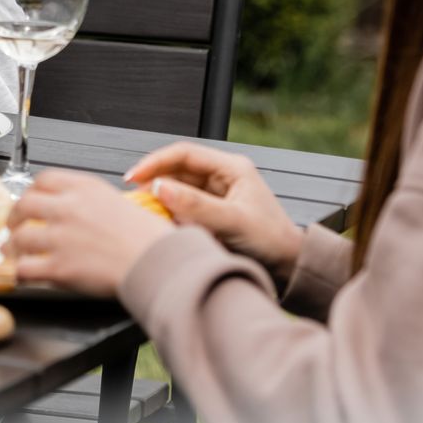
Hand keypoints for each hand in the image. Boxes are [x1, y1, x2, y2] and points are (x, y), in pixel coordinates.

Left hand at [7, 170, 175, 296]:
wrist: (157, 261)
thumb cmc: (150, 237)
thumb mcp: (121, 202)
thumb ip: (94, 202)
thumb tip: (81, 211)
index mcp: (85, 188)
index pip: (43, 179)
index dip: (31, 191)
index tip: (30, 200)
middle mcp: (68, 208)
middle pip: (24, 204)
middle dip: (14, 216)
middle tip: (14, 226)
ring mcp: (61, 237)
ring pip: (19, 237)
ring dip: (12, 246)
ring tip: (12, 251)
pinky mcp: (59, 267)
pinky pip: (24, 268)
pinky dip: (19, 271)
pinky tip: (21, 273)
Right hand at [125, 142, 303, 285]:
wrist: (289, 268)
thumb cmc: (273, 243)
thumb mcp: (233, 222)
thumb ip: (195, 205)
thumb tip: (160, 188)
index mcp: (232, 168)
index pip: (184, 153)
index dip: (155, 162)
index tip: (134, 176)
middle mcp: (223, 176)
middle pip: (177, 168)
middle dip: (154, 179)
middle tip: (132, 195)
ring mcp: (216, 193)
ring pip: (178, 186)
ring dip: (160, 196)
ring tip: (143, 209)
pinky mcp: (212, 211)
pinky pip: (183, 204)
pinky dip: (169, 211)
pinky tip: (160, 220)